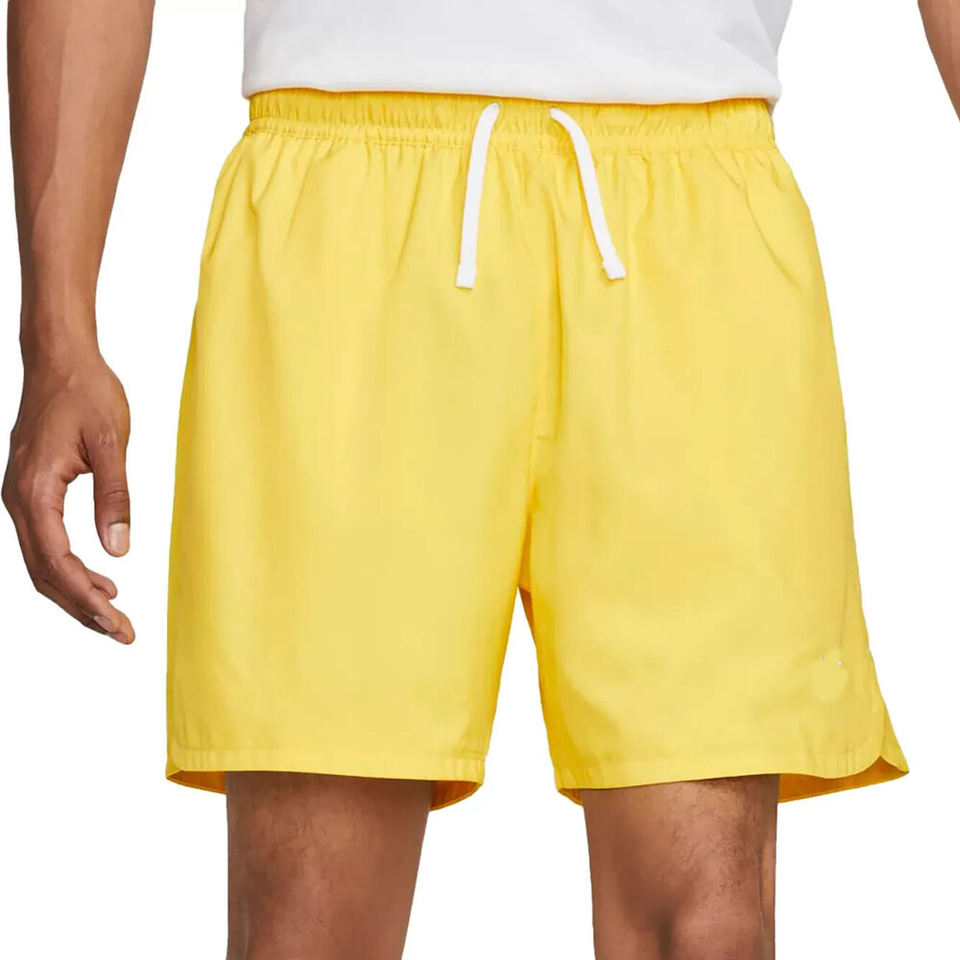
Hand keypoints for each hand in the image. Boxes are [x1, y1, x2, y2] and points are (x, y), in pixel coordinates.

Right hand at [3, 342, 134, 642]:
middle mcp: (19, 498)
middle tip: (123, 633)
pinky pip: (45, 543)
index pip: (57, 562)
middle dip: (82, 608)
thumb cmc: (86, 393)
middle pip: (44, 573)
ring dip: (76, 593)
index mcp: (35, 490)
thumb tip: (119, 550)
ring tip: (114, 616)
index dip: (87, 598)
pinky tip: (101, 581)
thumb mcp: (112, 442)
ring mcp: (21, 496)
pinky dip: (69, 569)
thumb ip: (115, 496)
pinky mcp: (31, 492)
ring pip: (42, 563)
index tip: (119, 622)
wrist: (60, 359)